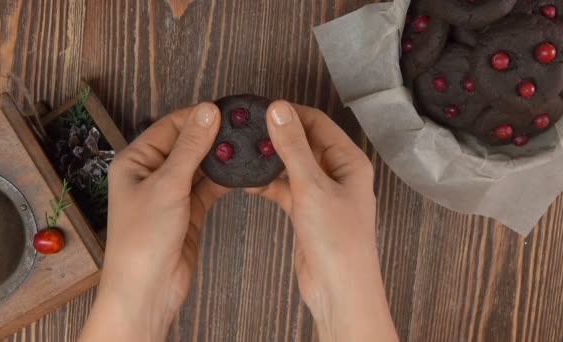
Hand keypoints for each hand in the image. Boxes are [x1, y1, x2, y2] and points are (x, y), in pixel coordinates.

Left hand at [80, 103, 227, 341]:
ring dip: (218, 159)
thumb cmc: (142, 238)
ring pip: (198, 167)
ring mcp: (170, 194)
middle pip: (185, 145)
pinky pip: (207, 189)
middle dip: (210, 137)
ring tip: (244, 147)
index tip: (224, 110)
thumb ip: (190, 148)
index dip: (196, 117)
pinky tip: (240, 173)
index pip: (169, 127)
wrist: (148, 289)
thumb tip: (207, 112)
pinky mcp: (187, 212)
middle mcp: (151, 175)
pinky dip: (222, 181)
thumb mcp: (167, 185)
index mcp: (135, 161)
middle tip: (240, 127)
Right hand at [248, 101, 397, 340]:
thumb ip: (293, 147)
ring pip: (293, 166)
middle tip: (250, 130)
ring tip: (245, 153)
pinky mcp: (308, 212)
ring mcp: (323, 193)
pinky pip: (286, 189)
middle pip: (305, 143)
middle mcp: (338, 174)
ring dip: (271, 161)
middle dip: (278, 136)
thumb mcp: (312, 186)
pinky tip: (249, 183)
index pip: (318, 123)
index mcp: (349, 161)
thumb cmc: (338, 241)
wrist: (338, 289)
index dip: (291, 113)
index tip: (263, 108)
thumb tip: (279, 111)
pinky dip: (269, 185)